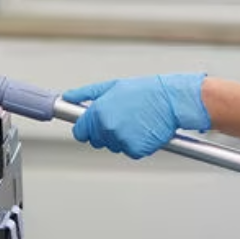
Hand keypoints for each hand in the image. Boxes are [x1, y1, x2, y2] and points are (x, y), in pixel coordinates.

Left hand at [64, 73, 209, 159]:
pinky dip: (136, 145)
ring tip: (135, 121)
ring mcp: (121, 140)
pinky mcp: (135, 150)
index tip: (94, 125)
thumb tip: (68, 96)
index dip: (87, 128)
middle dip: (106, 132)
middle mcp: (107, 127)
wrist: (171, 101)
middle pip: (96, 140)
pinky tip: (143, 130)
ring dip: (122, 138)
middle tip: (123, 118)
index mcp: (99, 112)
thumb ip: (86, 94)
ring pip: (113, 146)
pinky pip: (130, 152)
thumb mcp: (113, 87)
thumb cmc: (145, 92)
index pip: (80, 131)